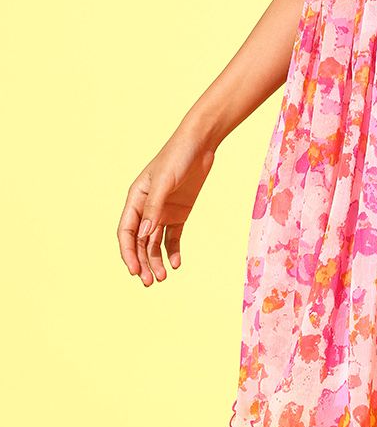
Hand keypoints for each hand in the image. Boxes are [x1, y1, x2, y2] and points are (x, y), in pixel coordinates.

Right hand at [117, 127, 216, 285]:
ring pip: (155, 243)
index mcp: (135, 199)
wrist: (200, 143)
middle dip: (143, 262)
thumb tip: (143, 235)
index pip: (126, 232)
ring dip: (157, 260)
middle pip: (140, 242)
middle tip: (151, 282)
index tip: (134, 271)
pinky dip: (173, 251)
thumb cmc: (177, 157)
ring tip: (164, 277)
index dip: (128, 253)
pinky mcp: (179, 213)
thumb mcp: (165, 182)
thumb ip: (154, 207)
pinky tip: (177, 263)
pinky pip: (173, 237)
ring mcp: (163, 212)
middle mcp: (146, 208)